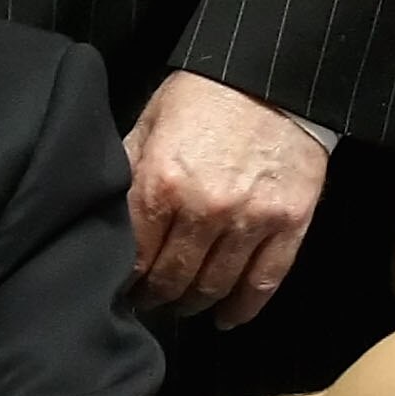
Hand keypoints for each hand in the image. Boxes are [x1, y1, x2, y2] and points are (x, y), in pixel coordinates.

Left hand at [124, 71, 329, 326]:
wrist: (273, 76)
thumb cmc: (204, 95)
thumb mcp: (151, 122)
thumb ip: (129, 171)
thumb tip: (106, 219)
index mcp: (161, 183)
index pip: (135, 256)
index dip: (126, 281)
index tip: (123, 290)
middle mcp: (204, 209)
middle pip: (172, 279)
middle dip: (157, 296)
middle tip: (151, 301)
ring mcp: (250, 220)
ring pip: (214, 287)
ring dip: (194, 304)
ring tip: (184, 305)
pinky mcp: (288, 224)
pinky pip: (264, 282)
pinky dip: (243, 308)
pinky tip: (227, 319)